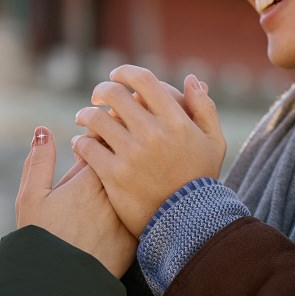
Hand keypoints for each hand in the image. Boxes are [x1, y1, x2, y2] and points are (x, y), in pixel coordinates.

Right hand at [16, 126, 136, 277]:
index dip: (100, 131)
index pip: (103, 140)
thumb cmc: (41, 240)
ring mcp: (128, 215)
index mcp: (89, 179)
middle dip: (120, 147)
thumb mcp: (31, 198)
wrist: (59, 287)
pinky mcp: (136, 236)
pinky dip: (139, 201)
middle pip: (126, 158)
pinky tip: (129, 202)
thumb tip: (43, 130)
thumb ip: (39, 160)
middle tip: (113, 142)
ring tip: (122, 172)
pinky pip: (143, 210)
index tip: (95, 132)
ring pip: (136, 182)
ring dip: (133, 171)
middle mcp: (114, 194)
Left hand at [72, 66, 225, 236]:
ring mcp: (132, 154)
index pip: (143, 81)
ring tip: (83, 118)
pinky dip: (80, 142)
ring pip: (95, 119)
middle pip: (115, 95)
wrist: (189, 223)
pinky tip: (81, 144)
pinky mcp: (115, 175)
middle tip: (97, 96)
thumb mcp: (214, 142)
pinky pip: (87, 147)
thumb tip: (191, 79)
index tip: (116, 76)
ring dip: (85, 114)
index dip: (125, 72)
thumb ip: (204, 107)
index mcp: (176, 121)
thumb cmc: (200, 179)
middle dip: (101, 90)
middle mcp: (153, 133)